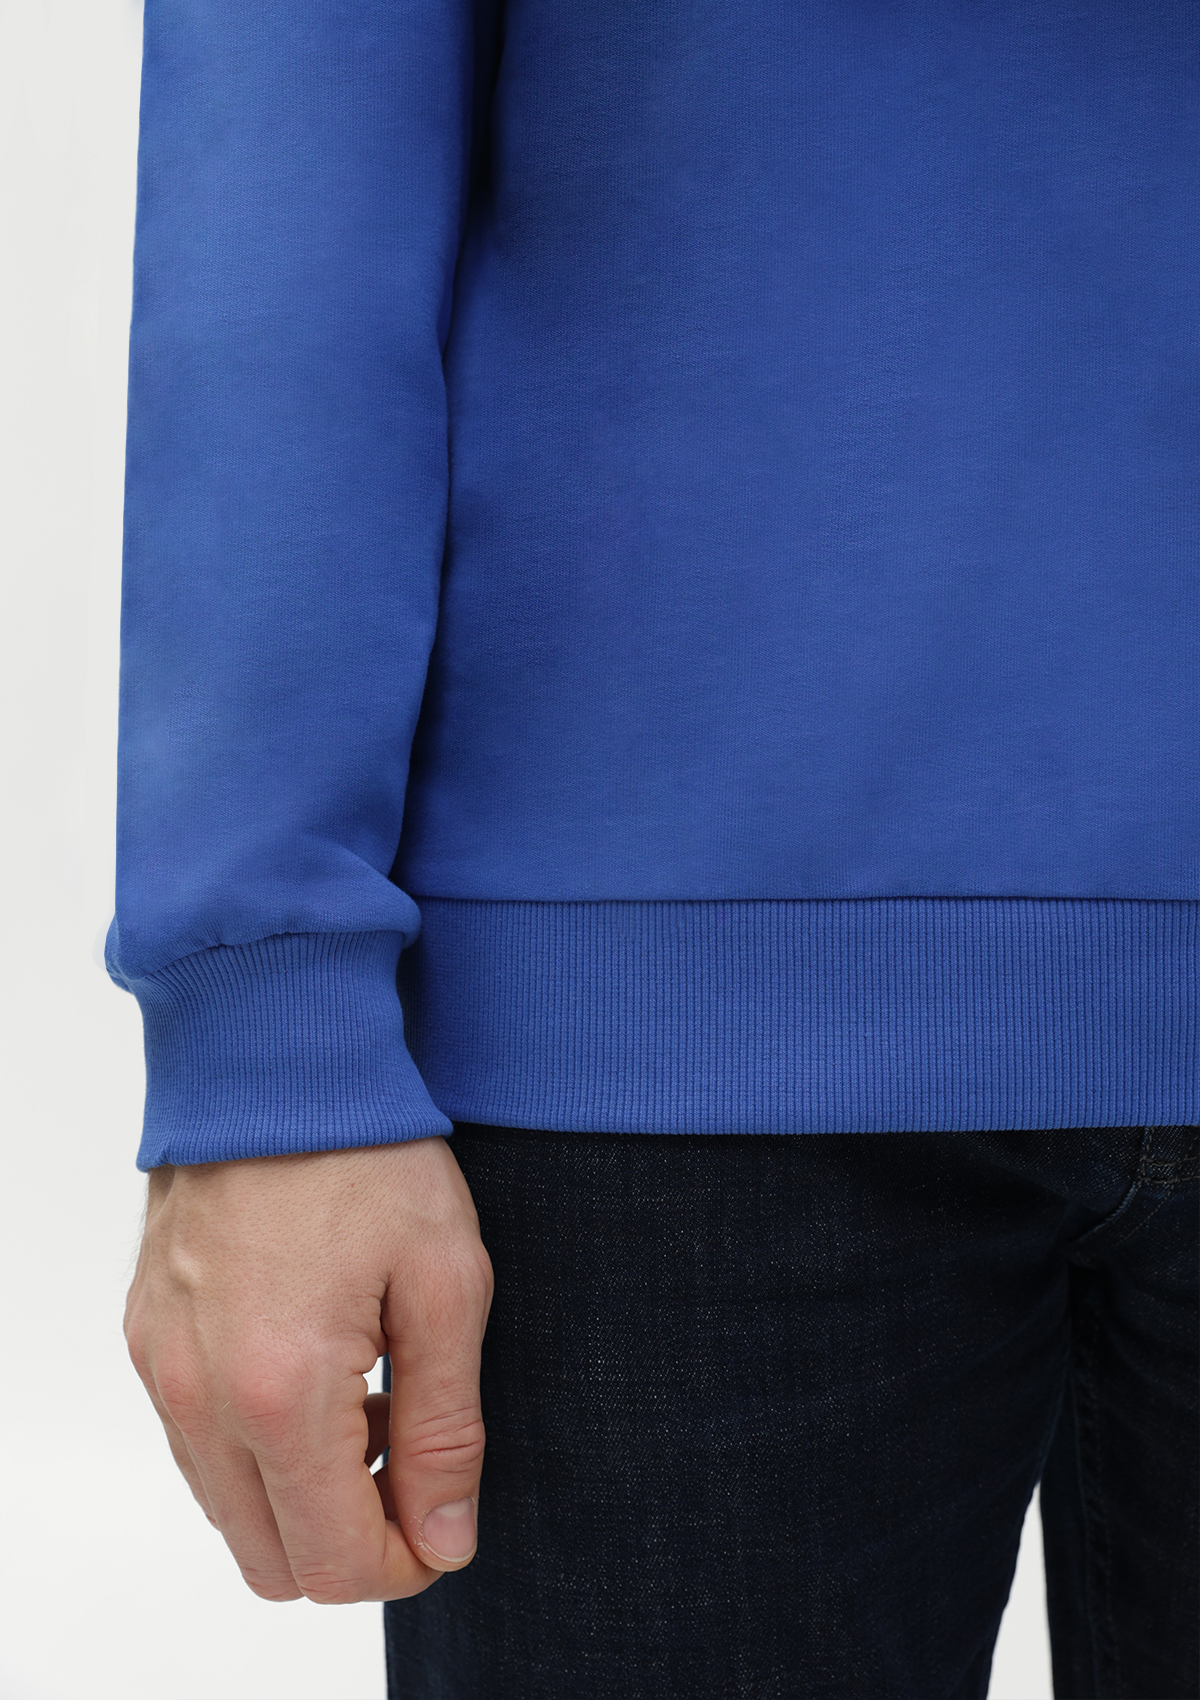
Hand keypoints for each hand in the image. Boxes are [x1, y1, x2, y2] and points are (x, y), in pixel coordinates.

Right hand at [124, 1137, 493, 1602]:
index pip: (333, 1564)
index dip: (405, 1564)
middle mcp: (200, 1398)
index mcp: (281, 1393)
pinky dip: (258, 1442)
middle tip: (415, 1452)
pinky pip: (197, 1442)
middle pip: (272, 1559)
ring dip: (304, 1492)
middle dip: (353, 1538)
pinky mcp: (148, 1335)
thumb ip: (446, 1429)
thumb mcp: (445, 1285)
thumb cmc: (370, 1154)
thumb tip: (443, 1539)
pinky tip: (320, 1365)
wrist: (275, 1055)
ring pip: (229, 1507)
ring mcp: (163, 1368)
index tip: (447, 1518)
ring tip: (374, 1399)